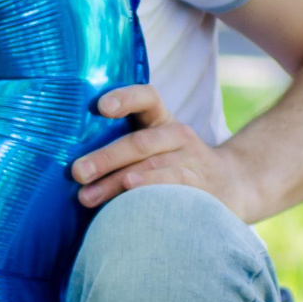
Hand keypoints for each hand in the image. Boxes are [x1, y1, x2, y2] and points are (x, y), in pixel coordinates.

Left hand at [71, 84, 258, 217]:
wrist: (232, 185)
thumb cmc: (173, 165)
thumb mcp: (153, 146)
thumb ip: (120, 146)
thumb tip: (70, 163)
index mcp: (162, 119)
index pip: (147, 98)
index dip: (125, 98)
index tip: (101, 107)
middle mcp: (178, 135)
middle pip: (140, 142)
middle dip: (106, 157)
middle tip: (77, 172)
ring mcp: (192, 162)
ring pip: (151, 169)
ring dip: (116, 184)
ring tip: (88, 197)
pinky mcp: (201, 188)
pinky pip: (171, 190)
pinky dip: (148, 194)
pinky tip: (128, 203)